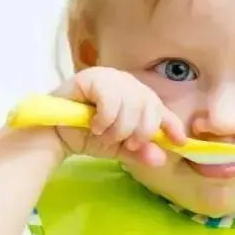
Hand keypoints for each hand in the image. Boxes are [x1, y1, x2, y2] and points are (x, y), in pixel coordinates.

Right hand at [51, 66, 186, 165]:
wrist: (55, 134)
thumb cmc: (88, 135)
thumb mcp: (118, 148)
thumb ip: (139, 152)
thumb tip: (161, 158)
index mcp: (138, 98)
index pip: (161, 109)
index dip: (172, 125)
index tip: (180, 142)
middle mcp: (128, 83)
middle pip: (150, 107)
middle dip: (141, 132)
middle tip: (126, 144)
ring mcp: (111, 77)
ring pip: (132, 105)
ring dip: (119, 128)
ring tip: (103, 134)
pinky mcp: (93, 76)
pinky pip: (112, 100)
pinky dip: (105, 118)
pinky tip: (95, 124)